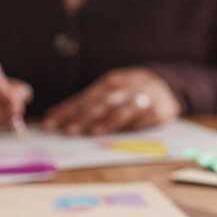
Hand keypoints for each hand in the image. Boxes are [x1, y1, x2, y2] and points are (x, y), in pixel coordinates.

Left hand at [42, 67, 179, 135]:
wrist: (167, 82)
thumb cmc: (128, 90)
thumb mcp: (107, 89)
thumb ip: (83, 103)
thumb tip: (53, 115)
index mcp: (109, 82)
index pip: (83, 98)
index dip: (66, 111)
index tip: (50, 123)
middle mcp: (124, 88)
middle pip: (100, 104)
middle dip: (83, 117)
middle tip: (68, 131)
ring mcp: (142, 98)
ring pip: (122, 110)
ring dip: (107, 122)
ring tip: (93, 132)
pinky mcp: (158, 109)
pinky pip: (144, 118)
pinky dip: (132, 126)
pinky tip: (121, 134)